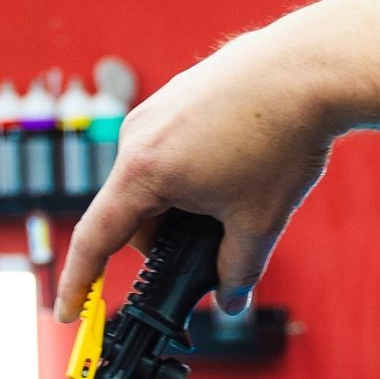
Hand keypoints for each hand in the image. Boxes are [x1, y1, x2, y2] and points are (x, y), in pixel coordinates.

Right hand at [57, 0, 368, 320]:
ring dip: (183, 205)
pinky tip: (241, 165)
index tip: (65, 313)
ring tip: (239, 197)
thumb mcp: (259, 221)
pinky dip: (194, 172)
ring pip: (155, 182)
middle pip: (134, 213)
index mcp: (143, 170)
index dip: (78, 284)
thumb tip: (231, 300)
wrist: (314, 65)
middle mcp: (138, 135)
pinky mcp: (180, 94)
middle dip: (167, 241)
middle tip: (216, 249)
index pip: (96, 239)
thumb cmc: (282, 136)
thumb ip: (237, 271)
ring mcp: (158, 109)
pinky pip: (172, 149)